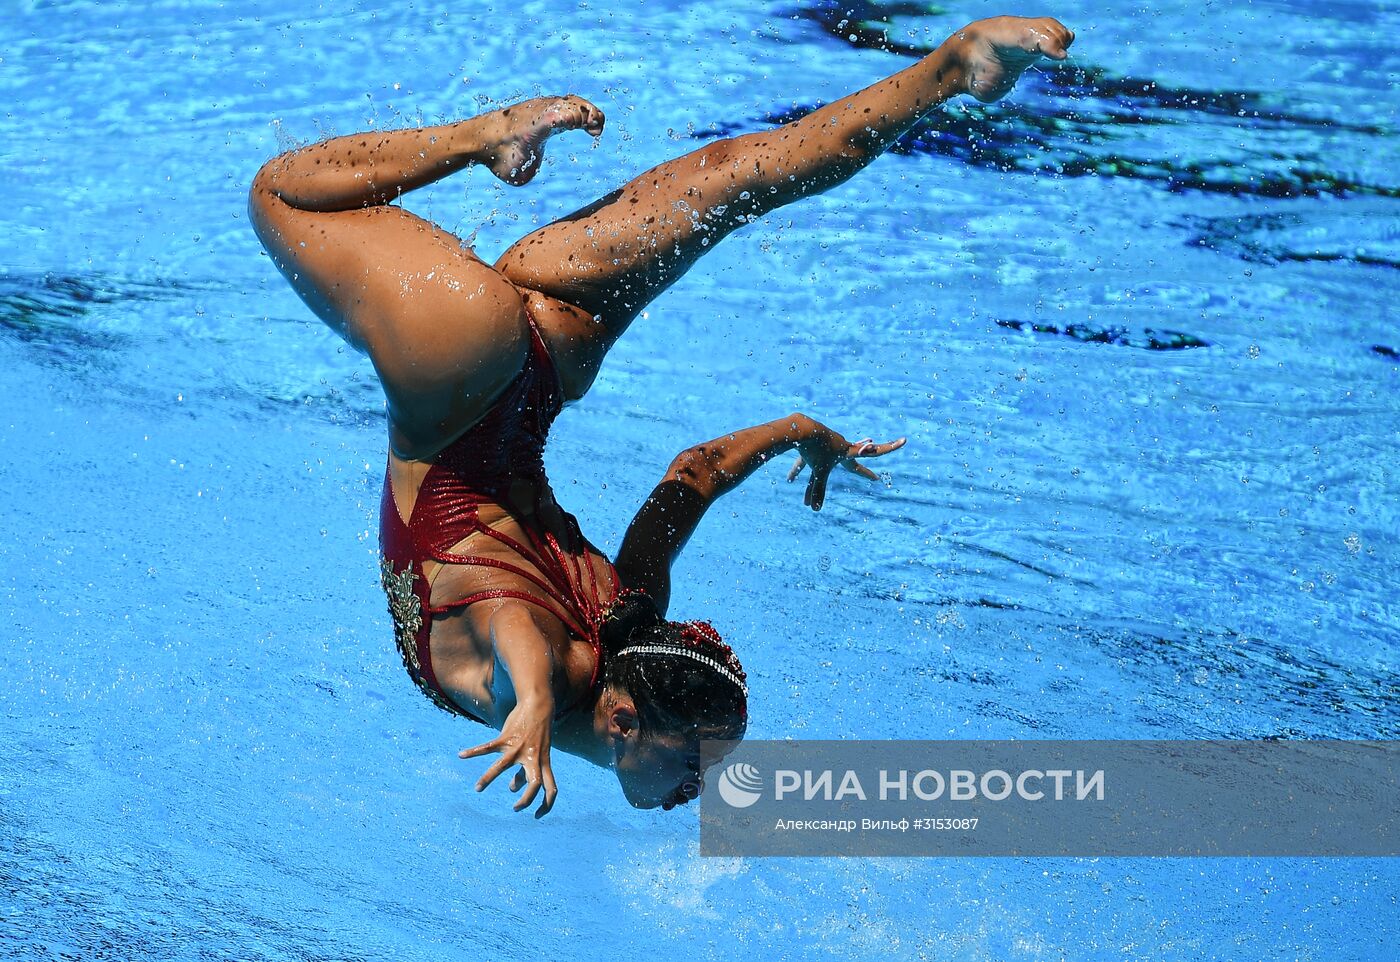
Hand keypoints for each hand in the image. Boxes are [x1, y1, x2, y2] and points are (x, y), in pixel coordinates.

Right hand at [458, 698, 557, 817]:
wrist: (538, 704)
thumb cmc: (538, 732)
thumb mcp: (537, 752)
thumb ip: (527, 770)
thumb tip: (513, 788)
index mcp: (543, 762)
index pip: (551, 788)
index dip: (547, 804)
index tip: (538, 816)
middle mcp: (533, 757)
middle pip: (535, 783)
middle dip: (526, 799)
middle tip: (515, 808)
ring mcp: (519, 747)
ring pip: (503, 766)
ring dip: (489, 778)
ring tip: (477, 789)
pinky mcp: (507, 737)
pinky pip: (487, 747)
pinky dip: (474, 752)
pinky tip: (462, 755)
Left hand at [786, 418, 905, 510]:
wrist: (802, 429)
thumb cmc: (815, 450)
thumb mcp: (819, 471)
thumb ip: (817, 490)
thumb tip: (814, 510)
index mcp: (848, 452)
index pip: (875, 452)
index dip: (890, 448)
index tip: (903, 441)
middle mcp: (839, 448)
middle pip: (852, 464)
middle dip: (860, 473)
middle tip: (873, 478)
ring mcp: (826, 445)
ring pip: (824, 467)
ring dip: (815, 483)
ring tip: (808, 498)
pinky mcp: (811, 446)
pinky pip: (805, 461)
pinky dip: (799, 470)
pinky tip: (789, 481)